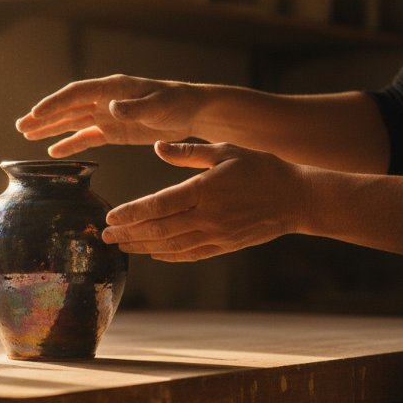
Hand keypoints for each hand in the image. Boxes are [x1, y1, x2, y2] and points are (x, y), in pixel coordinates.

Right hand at [15, 74, 207, 156]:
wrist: (192, 112)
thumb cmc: (176, 103)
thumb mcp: (158, 105)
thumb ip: (134, 108)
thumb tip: (110, 108)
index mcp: (112, 88)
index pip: (76, 94)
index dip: (54, 103)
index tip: (35, 114)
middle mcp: (104, 99)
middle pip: (67, 107)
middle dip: (44, 116)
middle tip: (20, 126)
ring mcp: (107, 115)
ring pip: (72, 121)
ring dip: (50, 128)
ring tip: (26, 135)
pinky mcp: (113, 130)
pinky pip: (87, 137)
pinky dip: (70, 143)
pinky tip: (53, 151)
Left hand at [102, 141, 309, 261]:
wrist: (297, 199)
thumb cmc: (261, 169)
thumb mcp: (225, 150)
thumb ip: (188, 152)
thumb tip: (158, 146)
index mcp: (205, 190)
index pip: (158, 205)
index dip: (132, 213)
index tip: (111, 216)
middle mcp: (208, 217)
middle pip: (158, 229)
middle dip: (128, 234)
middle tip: (105, 236)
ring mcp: (216, 235)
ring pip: (170, 246)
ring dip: (142, 247)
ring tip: (121, 246)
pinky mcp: (224, 246)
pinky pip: (189, 254)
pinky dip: (168, 256)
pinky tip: (152, 254)